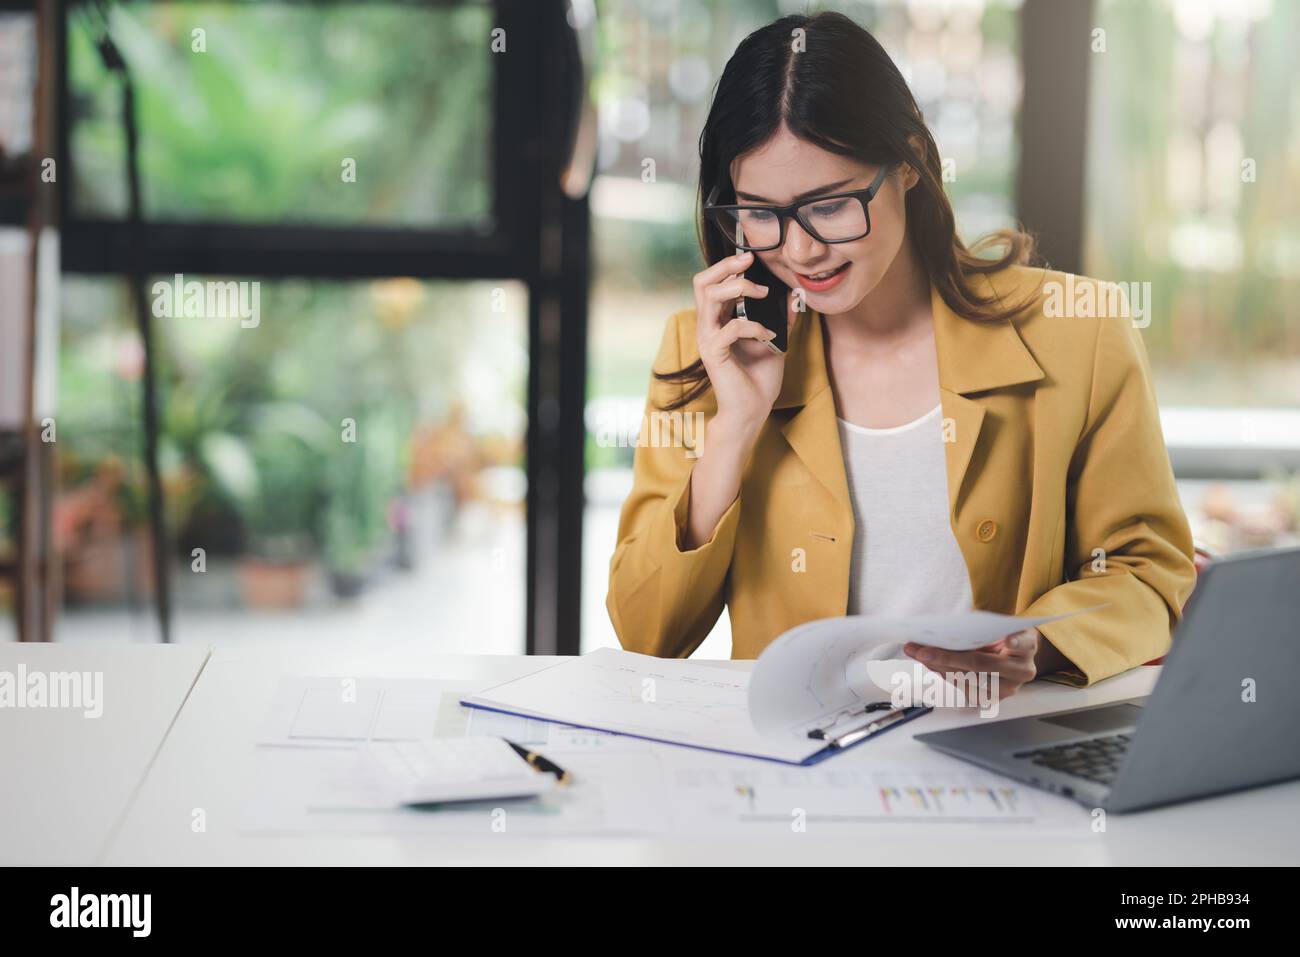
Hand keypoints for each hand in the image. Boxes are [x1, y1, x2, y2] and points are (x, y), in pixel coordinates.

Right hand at [692, 251, 799, 429]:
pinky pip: (731, 328)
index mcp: (718, 321)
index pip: (712, 283)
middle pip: (702, 282)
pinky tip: (769, 334)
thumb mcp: (775, 341)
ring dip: (738, 288)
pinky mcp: (714, 354)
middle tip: (749, 261)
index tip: (751, 257)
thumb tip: (794, 295)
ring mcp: (708, 339)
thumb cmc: (759, 379)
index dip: (728, 266)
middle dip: (726, 266)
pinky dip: (753, 326)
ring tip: (761, 293)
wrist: (752, 411)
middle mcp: (708, 327)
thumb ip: (780, 318)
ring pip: (709, 297)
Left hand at [903, 628, 1041, 700]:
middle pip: (982, 664)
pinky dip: (942, 674)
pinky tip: (928, 663)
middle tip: (922, 649)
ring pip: (968, 679)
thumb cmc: (1000, 635)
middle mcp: (1022, 671)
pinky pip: (963, 688)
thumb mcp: (999, 626)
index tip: (1008, 641)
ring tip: (917, 654)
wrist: (1010, 656)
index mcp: (1028, 646)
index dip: (1016, 642)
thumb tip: (946, 629)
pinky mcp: (992, 699)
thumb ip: (983, 628)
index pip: (1024, 644)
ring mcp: (1008, 689)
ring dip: (938, 666)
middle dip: (947, 656)